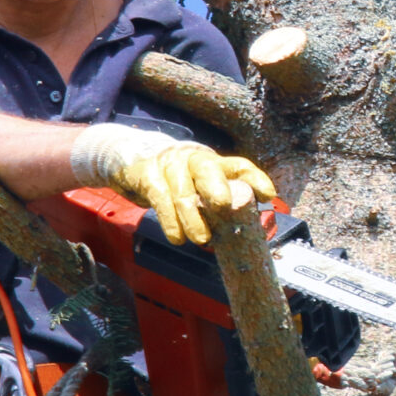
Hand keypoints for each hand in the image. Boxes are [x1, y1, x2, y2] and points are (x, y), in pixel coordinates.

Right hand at [111, 141, 278, 244]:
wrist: (127, 156)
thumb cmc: (172, 179)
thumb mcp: (196, 184)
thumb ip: (215, 201)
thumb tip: (243, 229)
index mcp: (212, 162)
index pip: (238, 166)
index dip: (254, 179)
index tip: (268, 195)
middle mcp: (193, 159)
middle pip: (208, 168)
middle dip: (217, 187)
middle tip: (224, 206)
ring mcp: (169, 165)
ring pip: (183, 191)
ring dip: (193, 217)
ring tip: (202, 240)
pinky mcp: (147, 175)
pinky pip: (160, 199)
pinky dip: (170, 221)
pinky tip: (177, 238)